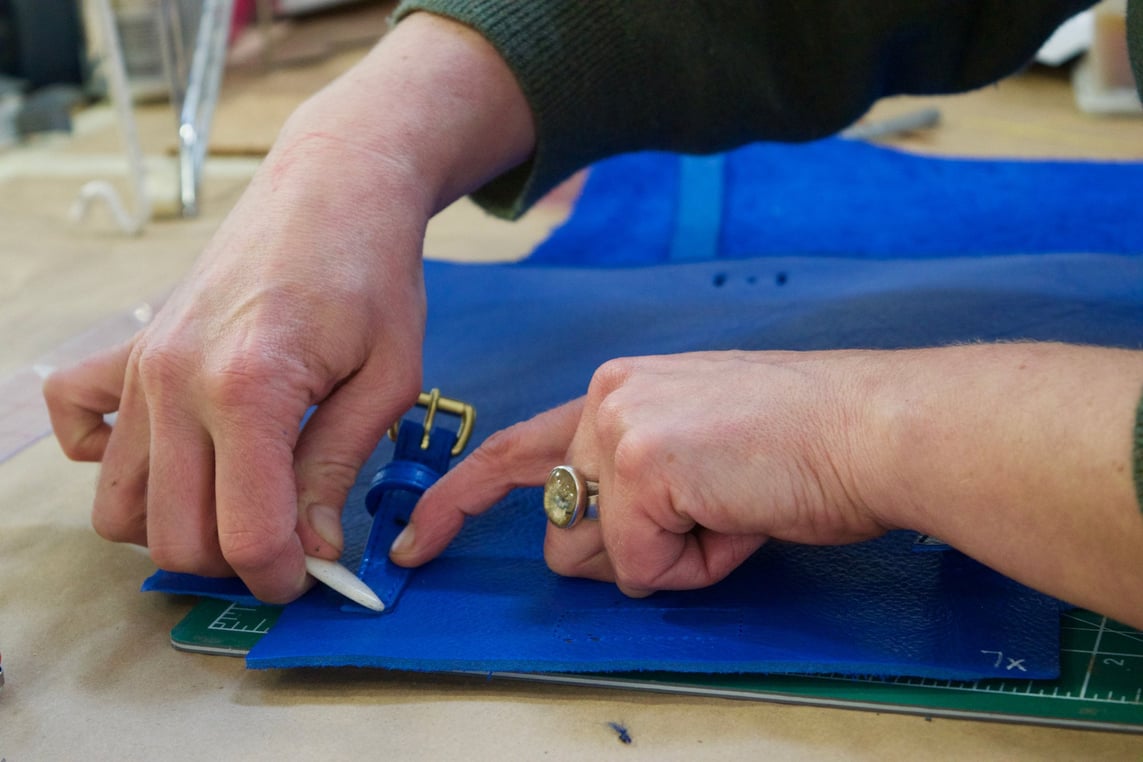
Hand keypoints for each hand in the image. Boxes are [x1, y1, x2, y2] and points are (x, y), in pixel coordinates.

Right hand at [43, 13, 534, 602]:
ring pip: (120, 506)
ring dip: (180, 526)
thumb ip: (338, 468)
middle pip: (174, 536)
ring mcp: (141, 368)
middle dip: (235, 562)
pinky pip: (81, 429)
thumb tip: (316, 549)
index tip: (313, 574)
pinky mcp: (127, 352)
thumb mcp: (388, 380)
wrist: (333, 190)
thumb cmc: (373, 276)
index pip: (245, 533)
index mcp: (250, 389)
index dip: (283, 574)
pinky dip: (115, 462)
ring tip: (242, 500)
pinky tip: (178, 451)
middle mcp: (176, 383)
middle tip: (290, 540)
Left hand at [392, 351, 892, 596]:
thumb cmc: (803, 445)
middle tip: (707, 521)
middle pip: (558, 527)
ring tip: (732, 511)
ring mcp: (619, 429)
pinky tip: (740, 517)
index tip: (417, 538)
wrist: (869, 428)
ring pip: (594, 553)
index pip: (514, 449)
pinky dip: (694, 567)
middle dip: (623, 553)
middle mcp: (606, 399)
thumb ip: (631, 483)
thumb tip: (592, 545)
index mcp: (618, 391)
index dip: (458, 499)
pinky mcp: (642, 465)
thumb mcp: (697, 447)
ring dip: (665, 559)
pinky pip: (640, 566)